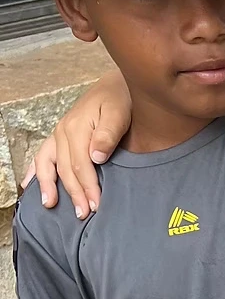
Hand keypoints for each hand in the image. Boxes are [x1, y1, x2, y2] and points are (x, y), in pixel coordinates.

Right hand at [23, 73, 132, 218]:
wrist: (116, 85)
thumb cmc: (120, 99)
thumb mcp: (119, 112)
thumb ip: (108, 134)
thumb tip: (96, 157)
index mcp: (76, 128)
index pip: (80, 165)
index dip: (88, 187)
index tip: (96, 205)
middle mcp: (63, 132)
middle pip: (65, 169)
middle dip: (74, 193)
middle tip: (83, 214)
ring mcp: (58, 134)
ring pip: (48, 164)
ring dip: (48, 186)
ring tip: (50, 205)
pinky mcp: (59, 136)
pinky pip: (41, 156)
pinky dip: (35, 172)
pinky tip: (30, 186)